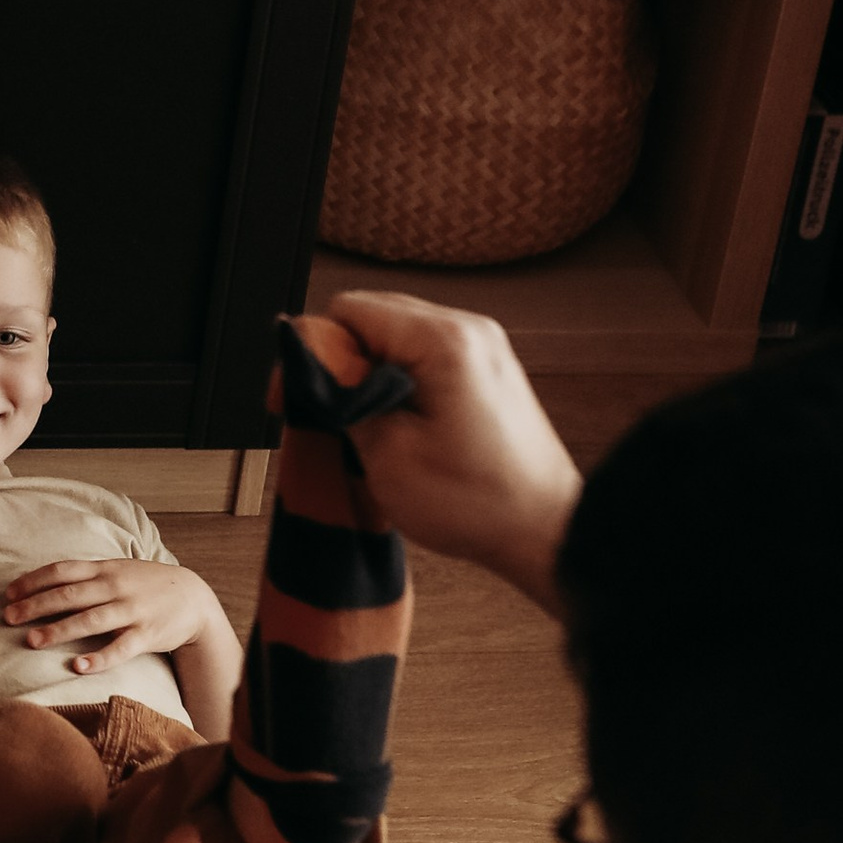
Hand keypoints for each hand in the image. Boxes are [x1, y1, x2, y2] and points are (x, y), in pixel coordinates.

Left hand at [3, 556, 222, 675]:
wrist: (194, 598)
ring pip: (90, 620)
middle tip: (8, 618)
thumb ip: (85, 577)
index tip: (8, 594)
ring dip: (59, 630)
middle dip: (36, 606)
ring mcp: (131, 611)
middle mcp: (115, 587)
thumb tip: (41, 585)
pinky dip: (99, 658)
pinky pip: (120, 649)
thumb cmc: (145, 585)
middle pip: (69, 595)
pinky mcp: (147, 635)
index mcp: (104, 570)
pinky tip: (78, 666)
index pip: (62, 571)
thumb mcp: (117, 571)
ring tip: (32, 640)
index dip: (33, 581)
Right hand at [323, 291, 582, 612]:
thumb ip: (341, 396)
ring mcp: (481, 347)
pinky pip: (421, 353)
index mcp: (443, 342)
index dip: (313, 352)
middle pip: (369, 316)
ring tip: (365, 424)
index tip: (296, 395)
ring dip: (368, 373)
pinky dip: (397, 380)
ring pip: (393, 335)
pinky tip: (394, 422)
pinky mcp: (485, 367)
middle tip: (322, 412)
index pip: (347, 311)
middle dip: (338, 362)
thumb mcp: (386, 453)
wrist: (546, 532)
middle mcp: (467, 331)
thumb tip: (307, 363)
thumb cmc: (481, 504)